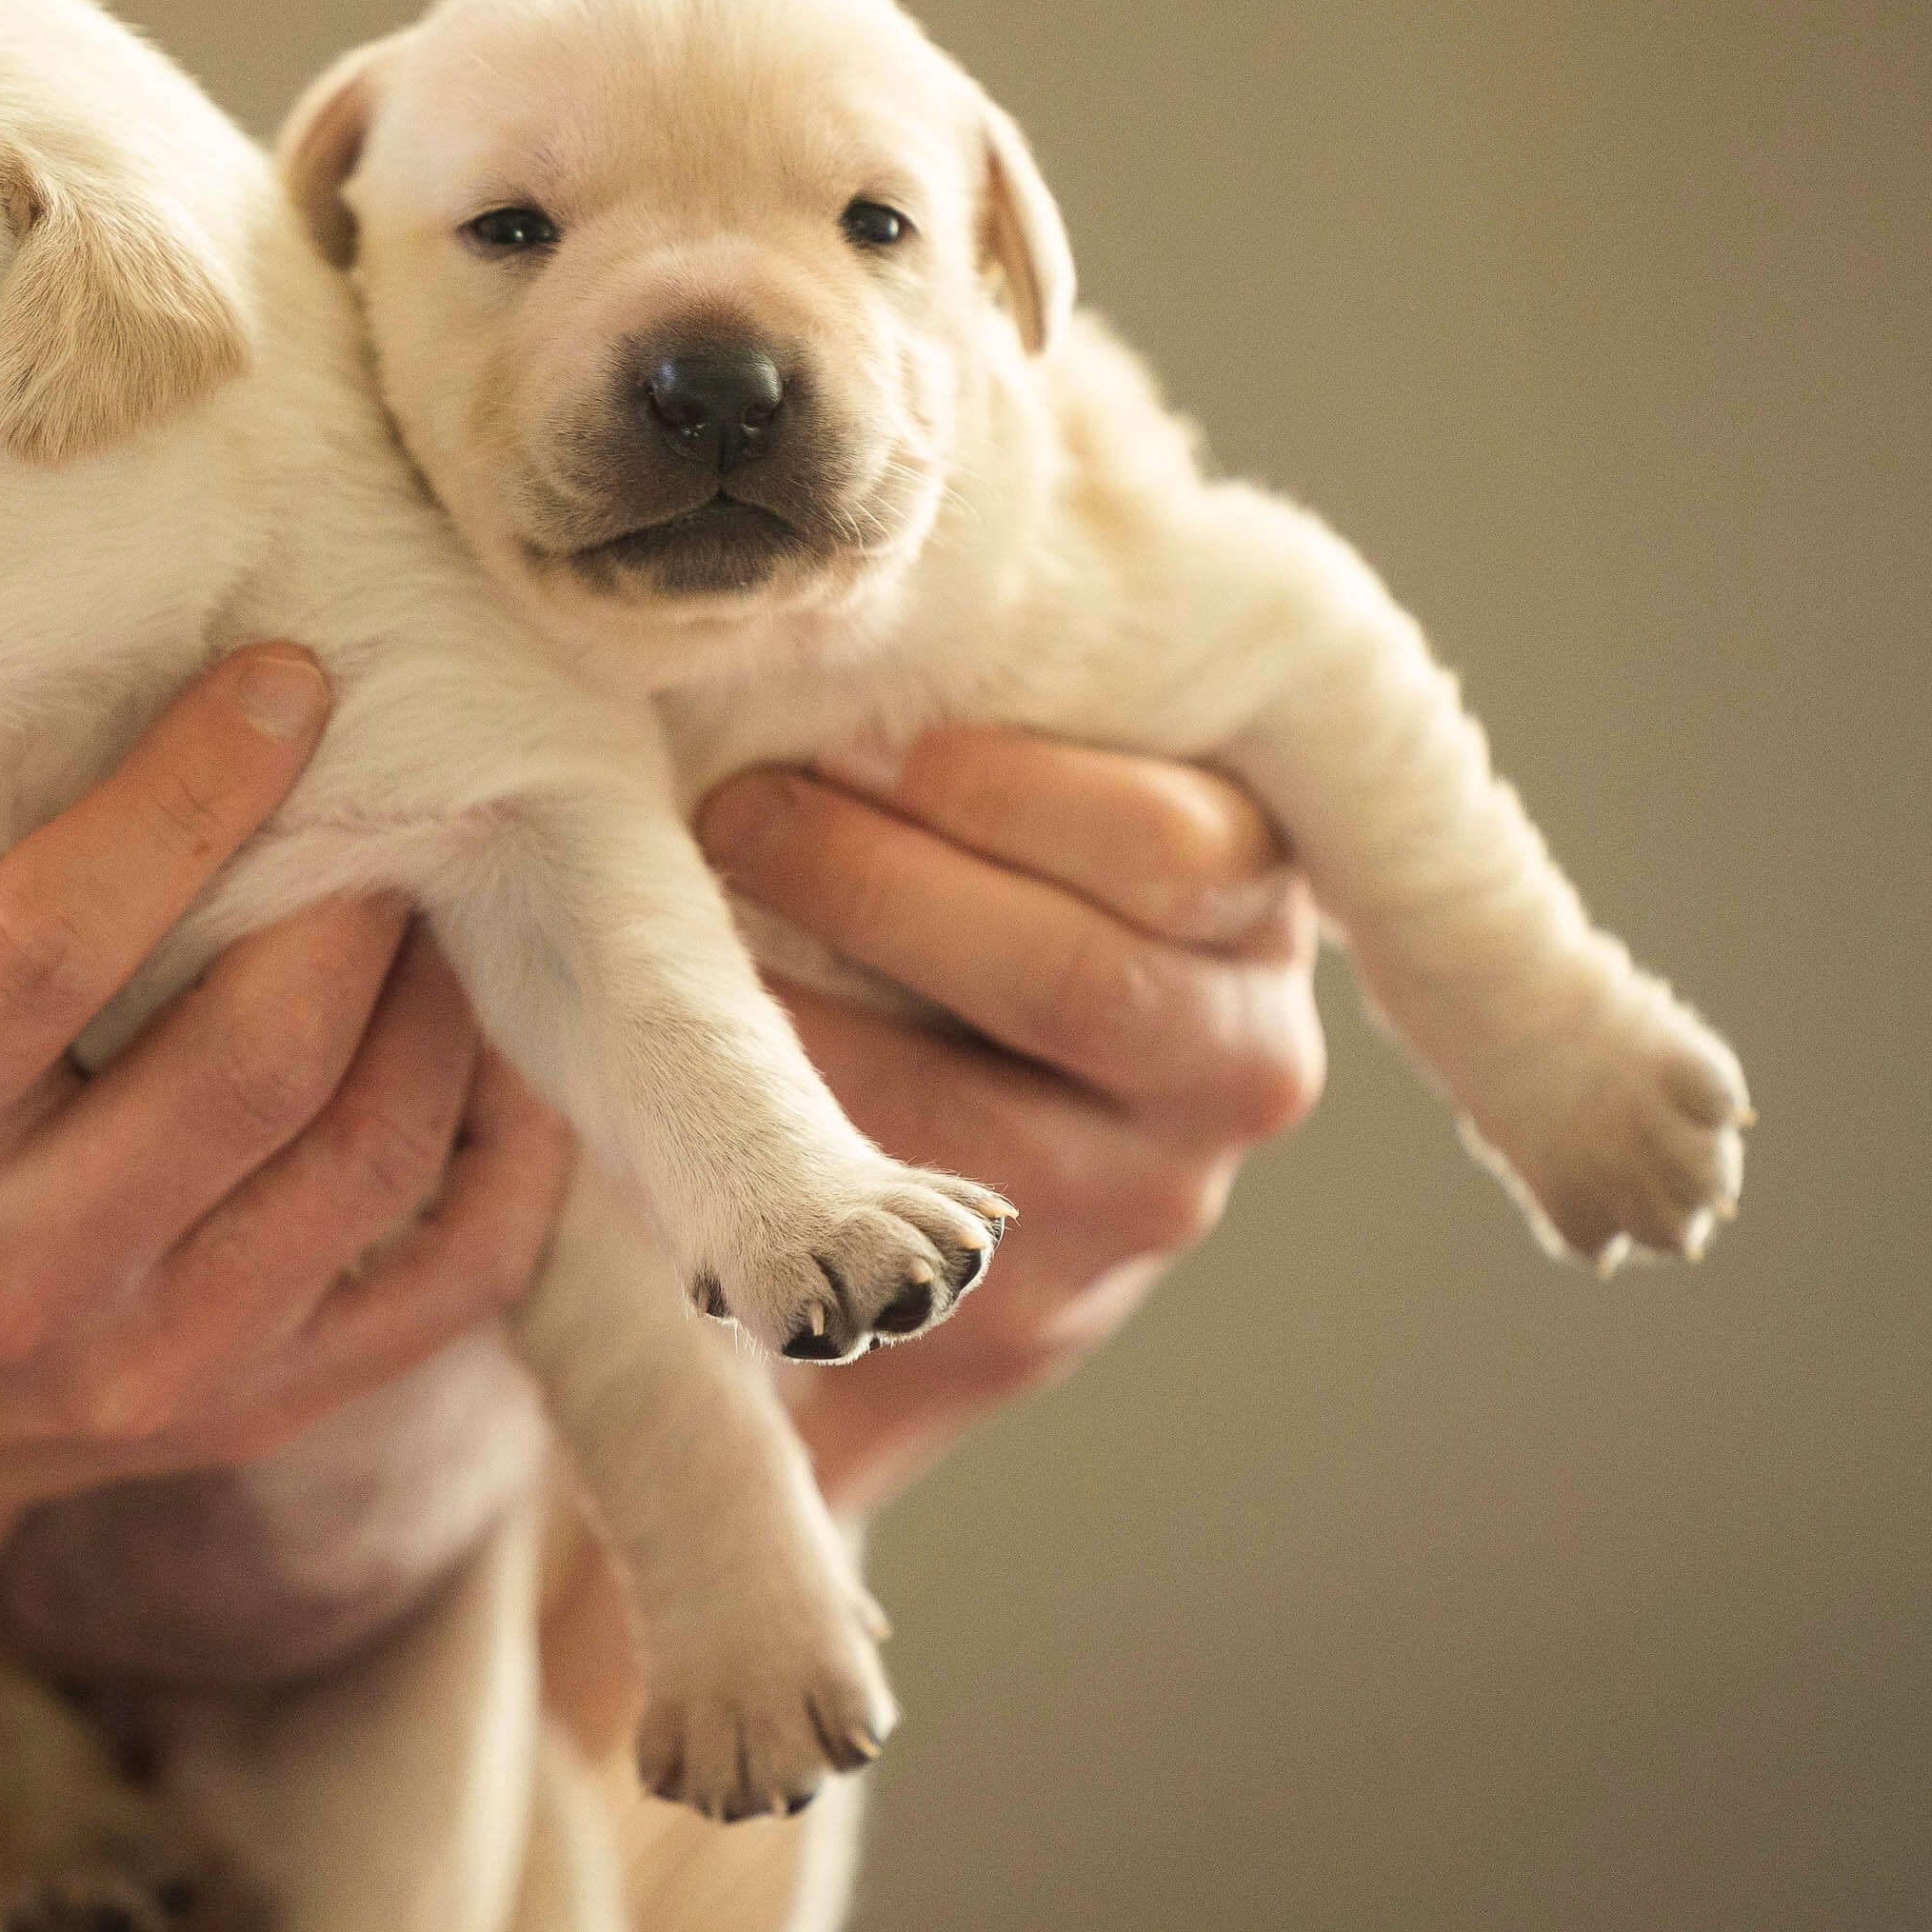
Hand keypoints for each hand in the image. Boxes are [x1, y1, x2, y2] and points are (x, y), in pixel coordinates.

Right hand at [0, 646, 575, 1751]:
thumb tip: (145, 634)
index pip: (49, 942)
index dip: (188, 793)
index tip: (286, 676)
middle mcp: (11, 1276)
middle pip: (253, 1059)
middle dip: (352, 897)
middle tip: (398, 790)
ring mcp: (156, 1369)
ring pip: (374, 1152)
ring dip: (443, 998)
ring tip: (441, 896)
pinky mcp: (268, 1416)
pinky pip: (462, 1265)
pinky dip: (511, 1130)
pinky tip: (495, 1031)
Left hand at [696, 729, 1326, 1520]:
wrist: (925, 1158)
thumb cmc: (945, 911)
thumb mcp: (1005, 808)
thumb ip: (976, 735)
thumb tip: (864, 610)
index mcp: (1252, 911)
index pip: (1173, 841)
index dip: (994, 784)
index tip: (845, 733)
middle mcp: (1239, 1066)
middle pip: (1076, 978)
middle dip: (876, 883)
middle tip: (733, 813)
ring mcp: (1141, 1210)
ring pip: (969, 1124)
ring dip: (800, 1019)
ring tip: (679, 931)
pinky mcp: (1026, 1321)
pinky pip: (884, 1228)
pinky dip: (773, 1137)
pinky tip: (688, 1063)